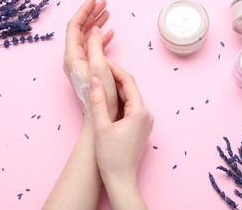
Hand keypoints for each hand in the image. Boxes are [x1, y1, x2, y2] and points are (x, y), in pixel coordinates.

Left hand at [63, 0, 117, 120]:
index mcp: (72, 56)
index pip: (74, 26)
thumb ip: (96, 45)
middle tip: (104, 2)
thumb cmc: (100, 95)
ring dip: (96, 23)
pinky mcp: (88, 68)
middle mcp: (73, 58)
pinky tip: (109, 33)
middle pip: (80, 29)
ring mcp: (80, 63)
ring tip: (108, 12)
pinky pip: (93, 47)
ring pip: (87, 37)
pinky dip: (101, 38)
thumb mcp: (99, 67)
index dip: (84, 10)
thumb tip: (95, 28)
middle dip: (91, 14)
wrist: (100, 115)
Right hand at [89, 61, 153, 208]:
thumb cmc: (111, 157)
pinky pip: (130, 107)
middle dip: (115, 77)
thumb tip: (94, 80)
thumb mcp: (101, 127)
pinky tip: (107, 99)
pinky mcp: (140, 127)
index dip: (115, 69)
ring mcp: (145, 121)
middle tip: (98, 69)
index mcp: (140, 112)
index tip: (102, 61)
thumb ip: (98, 101)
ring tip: (100, 81)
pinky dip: (119, 100)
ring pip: (130, 97)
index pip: (128, 82)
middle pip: (130, 88)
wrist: (121, 180)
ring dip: (116, 88)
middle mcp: (146, 114)